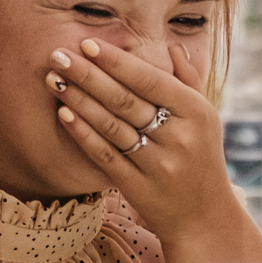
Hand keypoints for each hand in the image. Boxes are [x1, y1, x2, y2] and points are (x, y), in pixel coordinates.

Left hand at [45, 37, 255, 258]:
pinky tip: (64, 114)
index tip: (88, 44)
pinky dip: (83, 133)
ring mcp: (157, 164)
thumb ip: (189, 81)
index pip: (150, 79)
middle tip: (58, 54)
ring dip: (79, 100)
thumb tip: (173, 47)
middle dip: (88, 74)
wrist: (204, 218)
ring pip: (111, 126)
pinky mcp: (137, 186)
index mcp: (196, 112)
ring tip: (54, 79)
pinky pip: (105, 155)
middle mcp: (178, 136)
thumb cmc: (203, 160)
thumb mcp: (207, 118)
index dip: (117, 61)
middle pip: (125, 100)